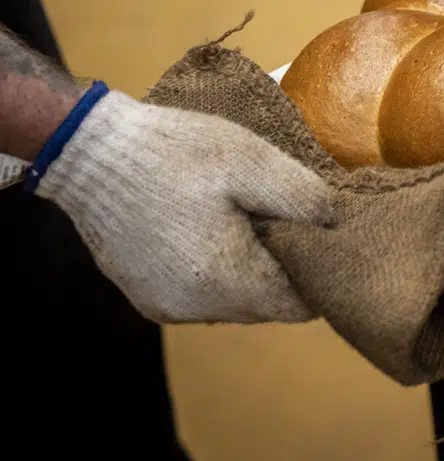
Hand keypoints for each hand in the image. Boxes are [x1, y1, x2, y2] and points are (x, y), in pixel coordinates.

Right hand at [34, 91, 332, 323]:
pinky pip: (200, 296)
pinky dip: (216, 270)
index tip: (316, 237)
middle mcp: (194, 308)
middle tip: (281, 218)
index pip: (299, 306)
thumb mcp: (254, 160)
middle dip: (283, 269)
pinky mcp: (145, 296)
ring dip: (248, 269)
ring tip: (245, 219)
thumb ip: (304, 199)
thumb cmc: (174, 151)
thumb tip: (337, 226)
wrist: (89, 151)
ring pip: (234, 302)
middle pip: (267, 305)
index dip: (316, 274)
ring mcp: (164, 306)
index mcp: (225, 281)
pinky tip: (211, 229)